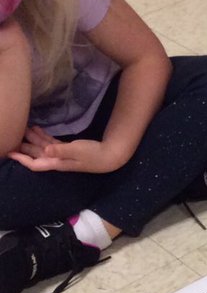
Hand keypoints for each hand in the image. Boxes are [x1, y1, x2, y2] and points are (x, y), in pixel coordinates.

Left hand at [8, 128, 122, 172]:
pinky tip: (37, 129)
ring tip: (22, 128)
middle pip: (36, 155)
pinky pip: (51, 143)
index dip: (22, 160)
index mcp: (57, 163)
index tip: (10, 153)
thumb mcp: (78, 150)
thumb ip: (61, 150)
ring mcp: (62, 155)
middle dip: (23, 148)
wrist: (110, 156)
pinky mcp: (68, 149)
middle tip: (12, 137)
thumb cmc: (94, 154)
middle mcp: (57, 160)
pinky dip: (43, 137)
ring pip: (42, 148)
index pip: (35, 164)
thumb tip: (45, 151)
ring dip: (32, 140)